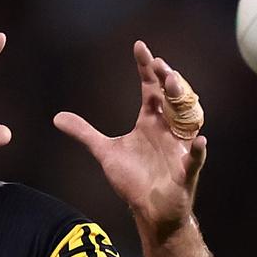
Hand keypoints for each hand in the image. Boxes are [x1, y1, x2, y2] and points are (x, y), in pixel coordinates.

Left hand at [54, 40, 206, 238]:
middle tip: (159, 64)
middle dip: (166, 80)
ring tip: (173, 83)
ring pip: (186, 120)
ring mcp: (179, 148)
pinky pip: (194, 159)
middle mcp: (167, 129)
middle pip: (170, 98)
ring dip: (181, 102)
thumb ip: (84, 133)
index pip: (150, 88)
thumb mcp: (105, 152)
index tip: (139, 46)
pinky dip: (197, 151)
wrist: (150, 210)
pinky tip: (200, 141)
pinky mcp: (185, 171)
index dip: (146, 68)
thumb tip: (57, 117)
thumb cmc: (134, 179)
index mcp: (150, 121)